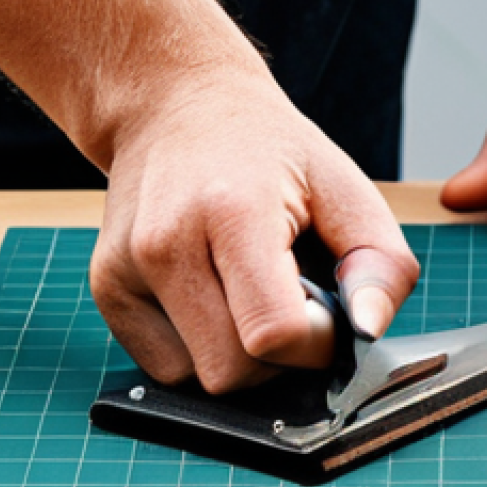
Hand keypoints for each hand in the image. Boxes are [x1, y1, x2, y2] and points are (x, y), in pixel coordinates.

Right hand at [89, 72, 418, 393]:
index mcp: (232, 212)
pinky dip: (202, 350)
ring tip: (249, 292)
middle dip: (279, 355)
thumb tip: (370, 330)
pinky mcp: (107, 292)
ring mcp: (123, 271)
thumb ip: (379, 261)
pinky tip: (215, 298)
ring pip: (197, 380)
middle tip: (291, 298)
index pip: (275, 335)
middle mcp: (164, 245)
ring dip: (240, 356)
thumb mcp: (346, 188)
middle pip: (233, 372)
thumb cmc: (270, 151)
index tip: (325, 307)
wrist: (176, 106)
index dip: (316, 341)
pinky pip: (166, 368)